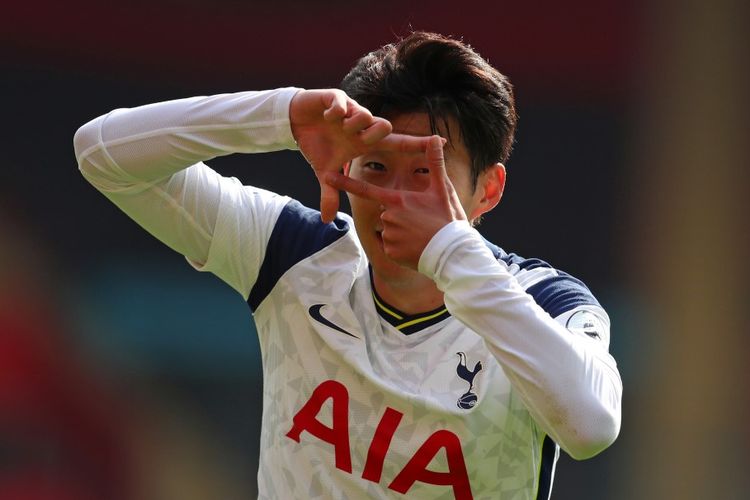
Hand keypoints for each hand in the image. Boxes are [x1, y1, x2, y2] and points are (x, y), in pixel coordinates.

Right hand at [290, 89, 430, 222]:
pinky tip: (329, 117)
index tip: (439, 142)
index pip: (396, 143)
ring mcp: (350, 111)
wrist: (296, 122)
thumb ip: (330, 193)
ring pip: (365, 115)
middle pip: (384, 126)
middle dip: (375, 134)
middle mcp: (362, 125)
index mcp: (364, 141)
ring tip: (339, 127)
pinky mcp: (335, 99)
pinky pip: (342, 103)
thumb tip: (327, 220)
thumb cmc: (316, 145)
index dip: (416, 144)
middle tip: (360, 140)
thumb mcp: (324, 172)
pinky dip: (337, 111)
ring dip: (354, 124)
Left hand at [324, 135, 466, 268]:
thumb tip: (435, 137)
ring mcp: (388, 235)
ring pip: (388, 231)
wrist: (453, 253)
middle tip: (421, 223)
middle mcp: (388, 216)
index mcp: (397, 200)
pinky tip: (416, 248)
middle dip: (400, 217)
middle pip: (386, 213)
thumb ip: (435, 163)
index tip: (327, 176)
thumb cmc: (448, 219)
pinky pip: (390, 247)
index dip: (345, 183)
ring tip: (421, 236)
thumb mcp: (442, 190)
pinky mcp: (390, 252)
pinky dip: (401, 248)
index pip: (366, 190)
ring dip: (401, 233)